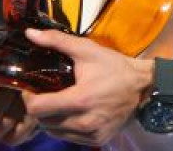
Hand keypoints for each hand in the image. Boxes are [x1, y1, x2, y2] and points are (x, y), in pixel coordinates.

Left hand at [22, 28, 153, 145]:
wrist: (144, 86)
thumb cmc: (114, 67)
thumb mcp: (86, 49)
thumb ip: (56, 40)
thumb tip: (29, 33)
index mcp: (79, 100)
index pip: (37, 109)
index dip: (28, 98)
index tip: (31, 89)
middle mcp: (83, 122)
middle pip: (43, 122)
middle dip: (39, 108)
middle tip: (43, 93)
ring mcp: (91, 134)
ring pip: (54, 132)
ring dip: (50, 119)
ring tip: (55, 103)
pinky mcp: (98, 140)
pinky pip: (69, 138)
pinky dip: (64, 128)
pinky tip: (69, 113)